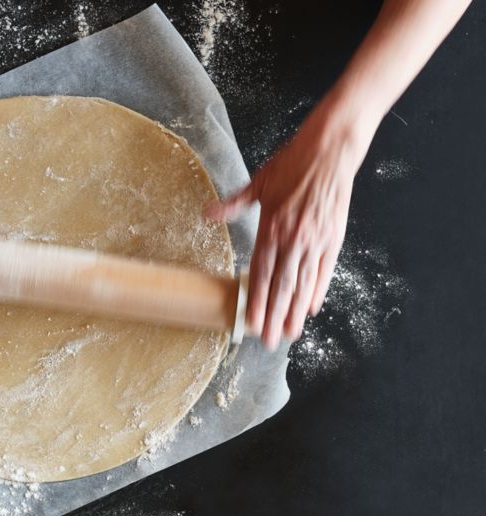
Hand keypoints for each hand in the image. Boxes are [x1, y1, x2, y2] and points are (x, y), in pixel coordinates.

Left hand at [206, 99, 371, 349]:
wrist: (330, 150)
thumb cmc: (292, 165)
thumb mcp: (259, 183)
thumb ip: (234, 204)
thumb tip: (207, 214)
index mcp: (271, 228)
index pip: (262, 274)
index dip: (258, 301)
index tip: (253, 323)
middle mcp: (293, 239)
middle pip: (282, 286)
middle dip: (275, 317)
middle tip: (270, 342)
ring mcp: (315, 241)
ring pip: (303, 284)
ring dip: (296, 311)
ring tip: (291, 334)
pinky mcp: (332, 238)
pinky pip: (324, 271)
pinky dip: (318, 290)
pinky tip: (312, 308)